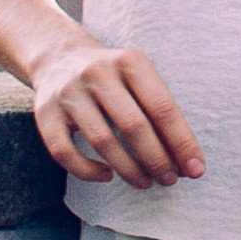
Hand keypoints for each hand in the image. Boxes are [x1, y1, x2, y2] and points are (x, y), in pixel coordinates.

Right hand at [21, 42, 200, 187]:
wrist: (59, 57)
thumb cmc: (113, 78)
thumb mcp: (139, 79)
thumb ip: (160, 113)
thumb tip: (187, 162)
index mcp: (130, 61)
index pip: (162, 108)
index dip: (181, 142)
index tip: (196, 169)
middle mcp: (97, 73)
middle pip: (134, 125)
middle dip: (157, 159)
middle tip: (170, 180)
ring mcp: (68, 93)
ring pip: (102, 141)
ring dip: (129, 169)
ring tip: (146, 182)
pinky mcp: (44, 113)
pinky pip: (64, 151)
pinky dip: (87, 170)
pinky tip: (107, 176)